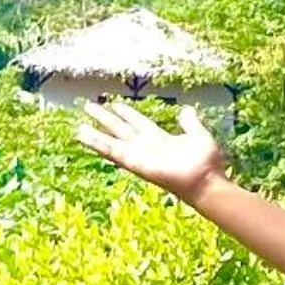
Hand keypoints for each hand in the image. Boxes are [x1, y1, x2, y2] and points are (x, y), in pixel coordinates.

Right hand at [74, 98, 225, 204]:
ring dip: (95, 134)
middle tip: (89, 106)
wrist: (205, 181)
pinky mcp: (134, 163)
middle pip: (120, 129)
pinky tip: (82, 136)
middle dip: (105, 118)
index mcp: (159, 138)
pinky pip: (111, 151)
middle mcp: (146, 147)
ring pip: (111, 141)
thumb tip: (186, 110)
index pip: (138, 122)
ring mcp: (138, 155)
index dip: (127, 113)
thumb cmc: (206, 163)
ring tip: (78, 126)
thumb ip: (190, 123)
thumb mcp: (198, 135)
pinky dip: (96, 143)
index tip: (115, 104)